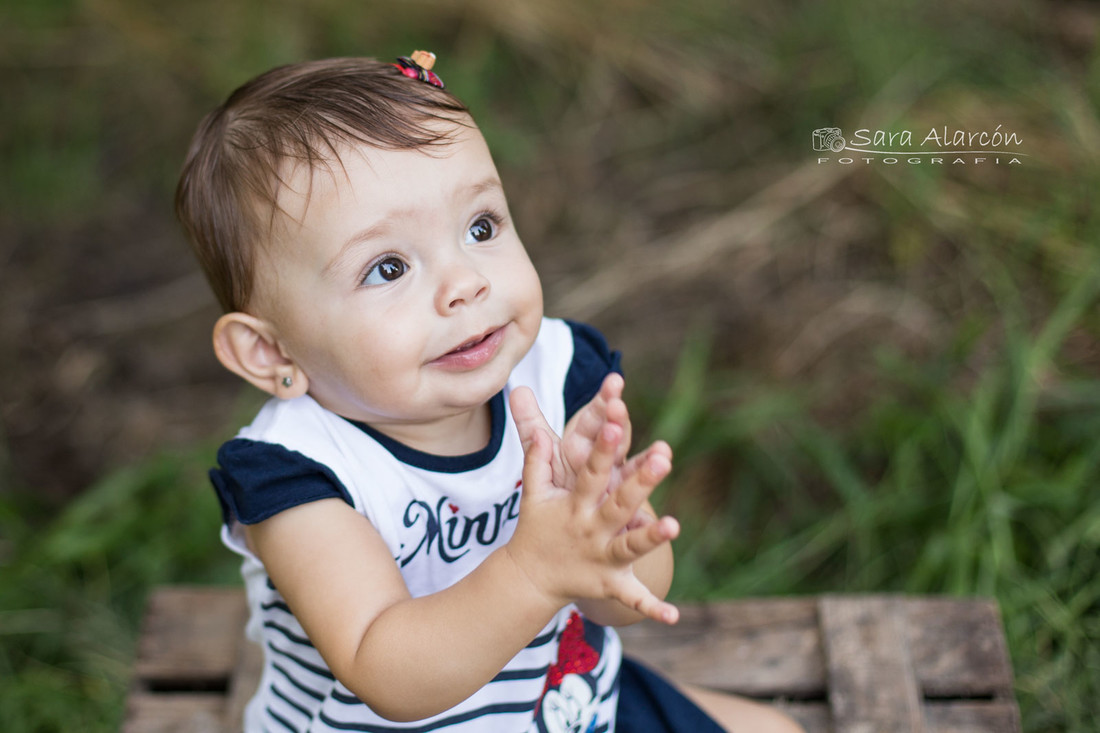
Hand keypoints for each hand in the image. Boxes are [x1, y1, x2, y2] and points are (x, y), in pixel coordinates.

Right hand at [506, 387, 679, 624]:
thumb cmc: (539, 528)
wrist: (529, 578)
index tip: (613, 425)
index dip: (601, 450)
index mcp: (575, 506)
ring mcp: (602, 559)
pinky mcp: (610, 585)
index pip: (591, 474)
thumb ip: (537, 462)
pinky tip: (675, 616)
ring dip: (650, 537)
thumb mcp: (534, 495)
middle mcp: (591, 530)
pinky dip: (653, 607)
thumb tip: (540, 431)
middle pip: (618, 505)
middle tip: (663, 460)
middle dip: (640, 484)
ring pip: (630, 546)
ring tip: (673, 525)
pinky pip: (633, 598)